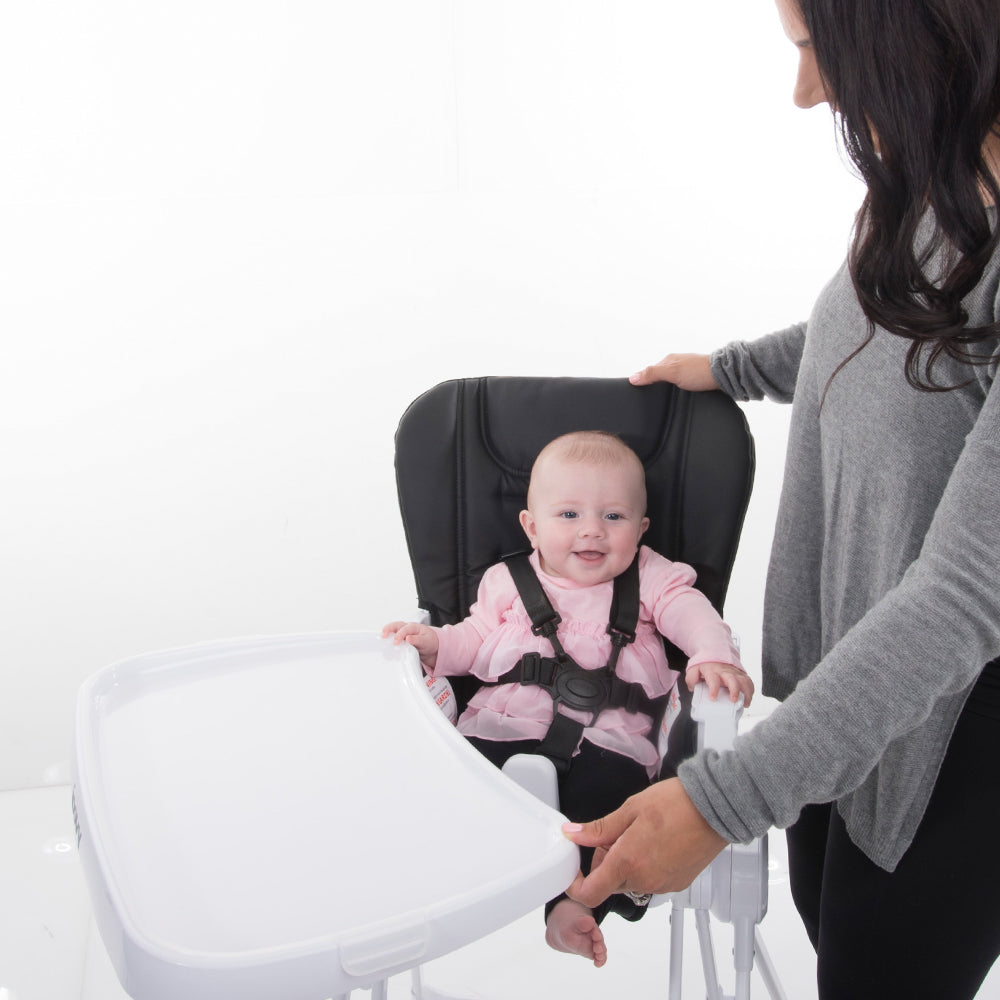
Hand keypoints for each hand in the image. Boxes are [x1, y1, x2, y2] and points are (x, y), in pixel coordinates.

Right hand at [381, 621, 439, 669]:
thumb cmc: (430, 642)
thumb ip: (418, 640)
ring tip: (381, 639)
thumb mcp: (427, 641)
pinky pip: (393, 637)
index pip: (406, 629)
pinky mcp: (401, 640)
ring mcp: (403, 634)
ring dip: (387, 633)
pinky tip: (384, 646)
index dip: (399, 635)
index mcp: (414, 627)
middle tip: (383, 635)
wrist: (432, 648)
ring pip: (393, 630)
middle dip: (389, 629)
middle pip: (397, 625)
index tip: (396, 642)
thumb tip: (408, 638)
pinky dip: (388, 640)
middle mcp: (408, 628)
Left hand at [562, 778, 727, 904]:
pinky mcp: (677, 885)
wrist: (715, 808)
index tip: (573, 871)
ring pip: (630, 882)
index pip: (590, 893)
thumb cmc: (676, 804)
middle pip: (610, 883)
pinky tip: (655, 842)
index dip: (575, 886)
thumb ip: (599, 828)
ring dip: (625, 864)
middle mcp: (644, 880)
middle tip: (615, 834)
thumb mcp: (629, 809)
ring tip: (639, 833)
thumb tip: (572, 834)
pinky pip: (650, 881)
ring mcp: (662, 885)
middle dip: (605, 862)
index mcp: (627, 862)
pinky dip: (644, 867)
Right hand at [629, 353, 717, 391]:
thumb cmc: (700, 372)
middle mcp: (678, 363)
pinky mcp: (697, 377)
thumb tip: (633, 378)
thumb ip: (652, 374)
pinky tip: (680, 396)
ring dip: (668, 388)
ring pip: (672, 380)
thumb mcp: (672, 373)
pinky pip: (683, 383)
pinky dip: (678, 390)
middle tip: (650, 397)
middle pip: (661, 375)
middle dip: (655, 385)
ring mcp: (688, 369)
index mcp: (669, 360)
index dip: (644, 380)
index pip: (651, 370)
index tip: (638, 390)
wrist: (725, 374)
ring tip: (664, 399)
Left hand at [686, 661, 754, 706]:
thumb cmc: (706, 664)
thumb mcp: (694, 669)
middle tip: (733, 700)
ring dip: (746, 692)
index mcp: (712, 671)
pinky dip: (751, 690)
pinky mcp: (741, 674)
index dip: (713, 689)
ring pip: (743, 680)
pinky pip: (749, 681)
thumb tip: (692, 687)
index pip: (713, 679)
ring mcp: (734, 672)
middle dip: (734, 690)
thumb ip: (691, 678)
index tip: (713, 698)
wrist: (715, 652)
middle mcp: (724, 671)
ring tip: (745, 703)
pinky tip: (748, 699)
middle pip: (732, 679)